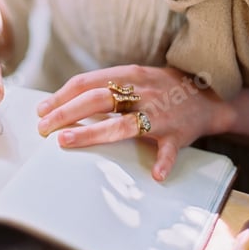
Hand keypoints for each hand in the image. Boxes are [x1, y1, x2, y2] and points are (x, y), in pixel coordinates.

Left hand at [37, 65, 233, 181]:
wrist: (207, 94)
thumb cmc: (159, 88)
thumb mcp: (133, 78)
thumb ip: (105, 88)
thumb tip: (63, 103)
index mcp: (129, 75)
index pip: (87, 82)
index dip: (61, 96)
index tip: (41, 110)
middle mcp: (142, 91)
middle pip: (97, 100)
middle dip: (65, 113)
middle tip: (43, 129)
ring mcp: (160, 113)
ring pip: (123, 124)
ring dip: (93, 132)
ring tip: (66, 141)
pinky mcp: (178, 134)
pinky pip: (170, 150)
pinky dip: (163, 162)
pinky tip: (154, 174)